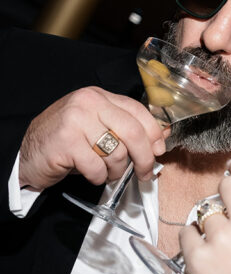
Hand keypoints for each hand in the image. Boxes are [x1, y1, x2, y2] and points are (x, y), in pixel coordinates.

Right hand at [19, 87, 166, 191]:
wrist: (26, 153)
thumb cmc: (65, 142)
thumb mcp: (96, 128)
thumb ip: (123, 129)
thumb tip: (160, 139)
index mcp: (99, 96)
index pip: (137, 110)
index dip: (154, 133)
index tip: (159, 150)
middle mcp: (88, 102)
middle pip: (133, 131)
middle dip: (145, 158)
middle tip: (145, 173)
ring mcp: (76, 120)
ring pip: (117, 152)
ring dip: (116, 171)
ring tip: (106, 172)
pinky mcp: (66, 141)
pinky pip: (97, 167)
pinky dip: (98, 177)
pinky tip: (90, 174)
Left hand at [180, 159, 230, 273]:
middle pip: (226, 185)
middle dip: (222, 194)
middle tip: (225, 212)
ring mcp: (222, 238)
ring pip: (204, 211)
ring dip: (207, 224)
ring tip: (220, 248)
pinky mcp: (198, 255)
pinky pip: (187, 232)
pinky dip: (192, 242)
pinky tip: (207, 258)